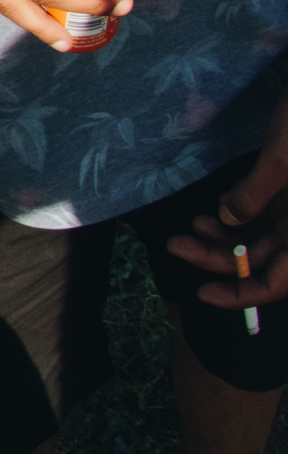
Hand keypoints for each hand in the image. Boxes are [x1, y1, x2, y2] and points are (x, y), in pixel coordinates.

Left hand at [169, 88, 287, 308]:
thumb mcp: (283, 159)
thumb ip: (256, 193)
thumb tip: (228, 220)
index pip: (281, 282)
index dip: (243, 294)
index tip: (202, 294)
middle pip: (266, 262)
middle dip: (221, 260)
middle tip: (176, 246)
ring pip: (262, 240)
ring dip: (226, 240)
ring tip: (188, 231)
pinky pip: (265, 216)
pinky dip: (238, 217)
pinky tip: (212, 213)